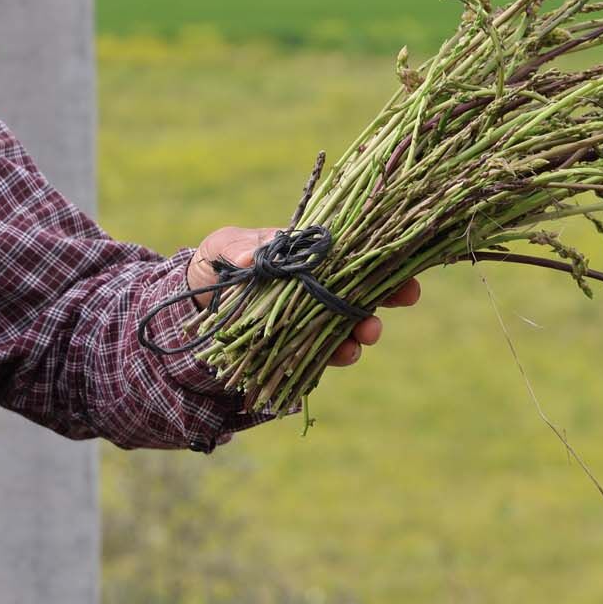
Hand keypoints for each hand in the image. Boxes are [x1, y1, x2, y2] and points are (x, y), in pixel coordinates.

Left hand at [187, 226, 420, 366]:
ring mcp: (312, 318)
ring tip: (364, 337)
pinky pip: (323, 353)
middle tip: (403, 299)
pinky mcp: (298, 347)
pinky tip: (341, 356)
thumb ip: (240, 248)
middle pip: (364, 290)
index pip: (355, 256)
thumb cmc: (218, 263)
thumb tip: (251, 258)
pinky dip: (334, 355)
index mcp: (311, 257)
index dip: (385, 262)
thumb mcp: (224, 247)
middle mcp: (320, 287)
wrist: (197, 304)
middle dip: (388, 296)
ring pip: (348, 324)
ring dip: (362, 330)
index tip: (406, 271)